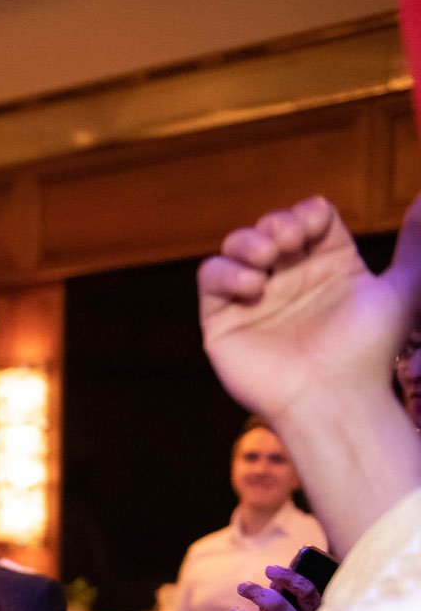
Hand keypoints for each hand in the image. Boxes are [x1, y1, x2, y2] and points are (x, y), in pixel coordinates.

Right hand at [200, 196, 420, 424]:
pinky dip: (226, 271)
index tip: (315, 229)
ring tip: (268, 258)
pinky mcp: (222, 320)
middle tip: (289, 242)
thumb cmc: (368, 350)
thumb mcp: (401, 291)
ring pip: (235, 246)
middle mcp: (289, 279)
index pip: (309, 218)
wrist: (332, 395)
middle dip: (276, 223)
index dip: (308, 214)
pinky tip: (253, 286)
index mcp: (328, 266)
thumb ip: (414, 247)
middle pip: (269, 226)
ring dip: (248, 240)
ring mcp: (253, 298)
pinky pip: (210, 277)